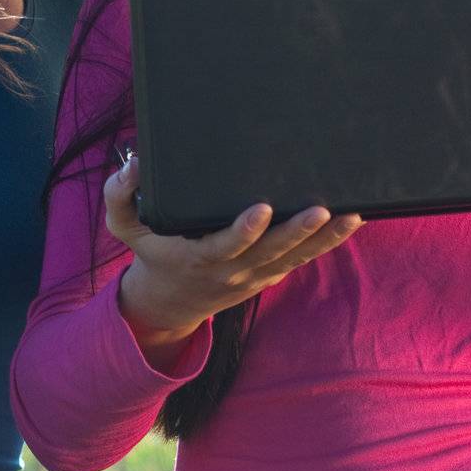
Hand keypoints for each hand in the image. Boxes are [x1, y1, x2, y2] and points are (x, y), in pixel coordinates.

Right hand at [105, 153, 363, 360]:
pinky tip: (351, 221)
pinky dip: (326, 243)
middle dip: (296, 232)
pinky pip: (302, 259)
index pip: (225, 246)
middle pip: (270, 252)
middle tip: (320, 210)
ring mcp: (257, 275)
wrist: (170, 304)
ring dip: (325, 239)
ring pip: (295, 258)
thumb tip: (131, 167)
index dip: (244, 230)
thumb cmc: (153, 254)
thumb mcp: (127, 230)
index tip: (263, 208)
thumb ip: (119, 199)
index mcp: (200, 258)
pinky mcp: (271, 273)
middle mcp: (233, 270)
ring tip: (351, 216)